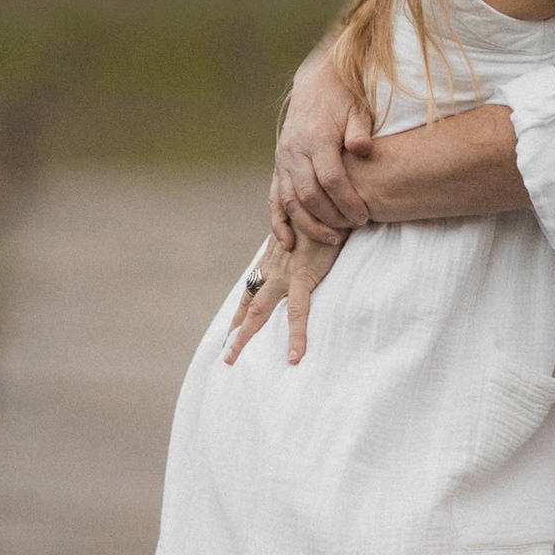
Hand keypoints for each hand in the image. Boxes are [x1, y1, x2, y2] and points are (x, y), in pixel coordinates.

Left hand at [223, 215, 346, 366]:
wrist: (329, 193)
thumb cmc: (323, 211)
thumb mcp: (307, 228)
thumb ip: (300, 241)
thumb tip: (302, 249)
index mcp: (274, 260)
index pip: (252, 291)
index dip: (240, 313)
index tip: (230, 332)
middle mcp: (273, 268)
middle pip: (248, 306)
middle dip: (235, 331)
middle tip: (225, 356)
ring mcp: (285, 273)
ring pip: (260, 311)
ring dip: (245, 336)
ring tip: (232, 360)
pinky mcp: (305, 275)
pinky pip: (299, 311)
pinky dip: (296, 335)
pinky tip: (295, 356)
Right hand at [270, 40, 372, 238]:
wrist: (316, 83)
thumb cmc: (344, 99)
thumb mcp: (358, 109)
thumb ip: (359, 131)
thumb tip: (362, 149)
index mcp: (316, 138)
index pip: (331, 179)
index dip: (347, 201)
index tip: (365, 216)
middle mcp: (295, 151)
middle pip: (310, 194)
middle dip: (332, 217)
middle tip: (354, 229)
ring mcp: (283, 160)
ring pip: (290, 201)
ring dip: (310, 225)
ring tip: (333, 240)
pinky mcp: (279, 166)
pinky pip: (274, 199)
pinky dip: (279, 222)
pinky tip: (288, 242)